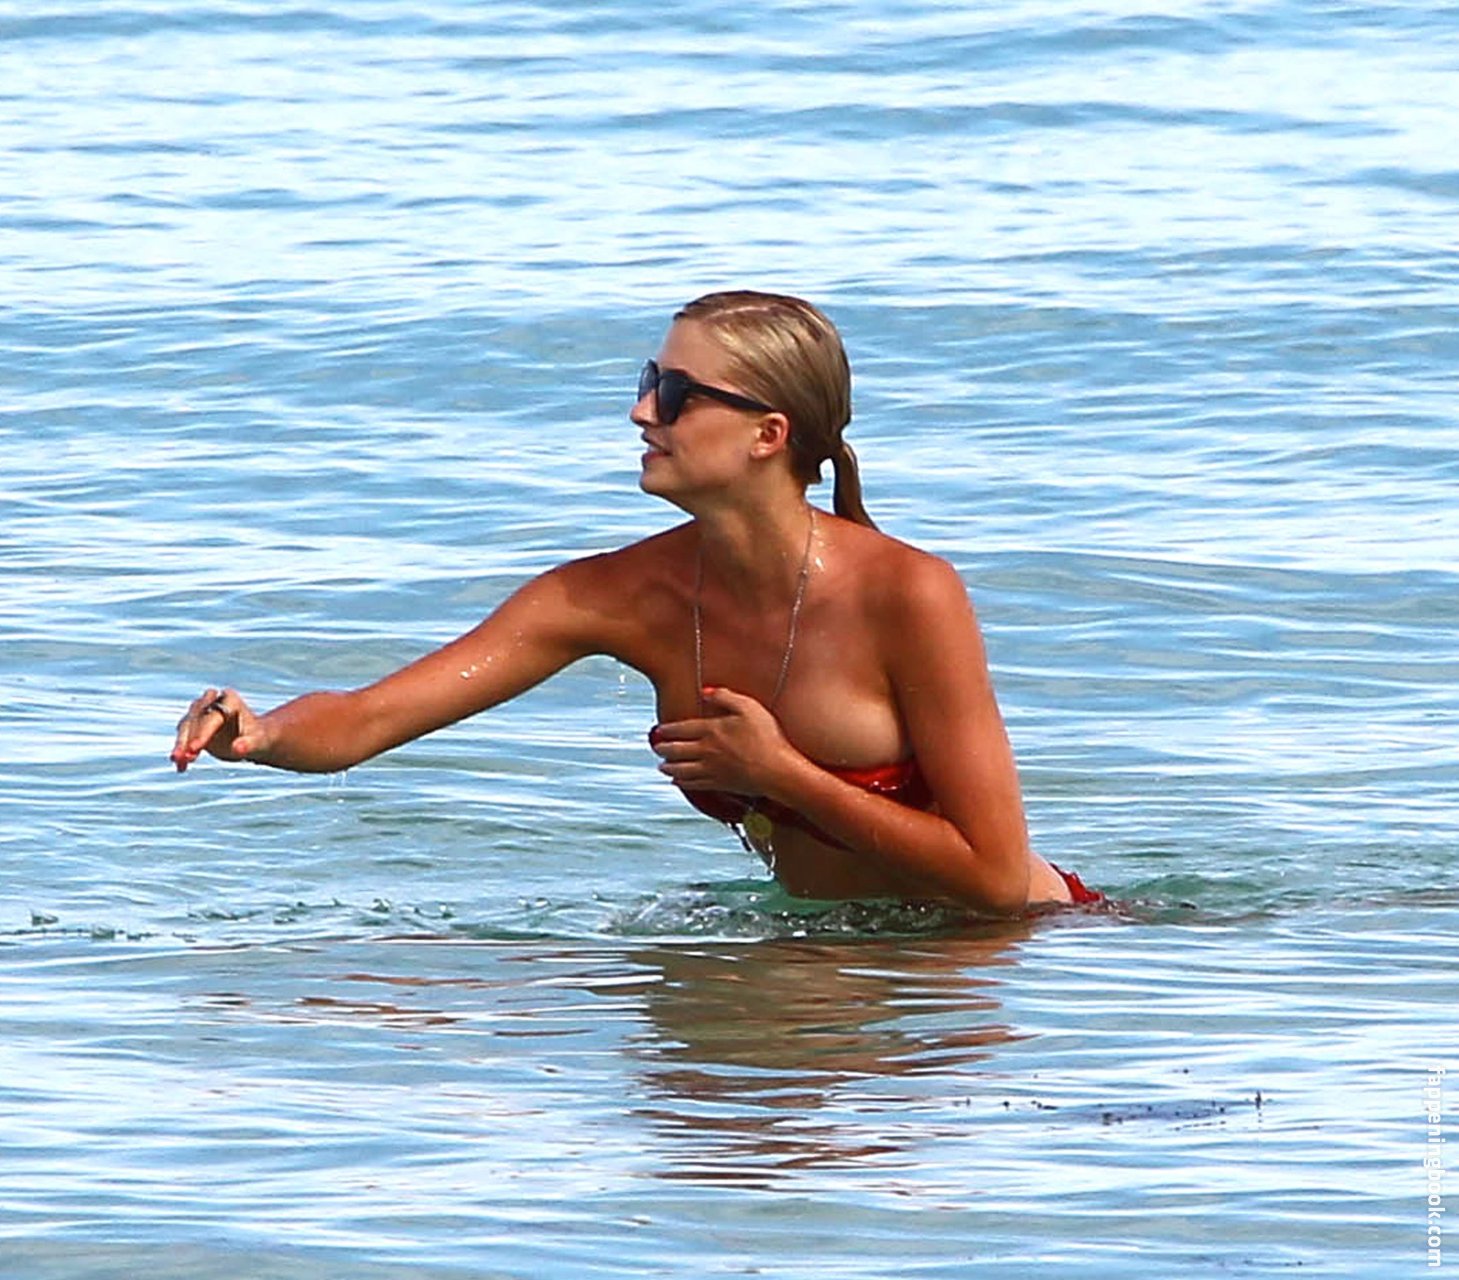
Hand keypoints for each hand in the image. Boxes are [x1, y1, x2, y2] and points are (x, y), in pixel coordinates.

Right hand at [171, 687, 266, 771]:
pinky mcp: (195, 725)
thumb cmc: (259, 739)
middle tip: (180, 757)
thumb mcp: (257, 742)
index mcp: (230, 700)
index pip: (212, 717)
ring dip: (180, 744)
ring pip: (185, 725)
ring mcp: (202, 712)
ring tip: (178, 761)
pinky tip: (181, 767)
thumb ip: (247, 745)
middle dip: (186, 738)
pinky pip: (183, 737)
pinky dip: (181, 751)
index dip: (202, 733)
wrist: (254, 741)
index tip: (194, 749)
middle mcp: (214, 702)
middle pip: (193, 718)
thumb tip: (237, 748)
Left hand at [649, 686, 797, 795]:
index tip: (659, 730)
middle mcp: (706, 750)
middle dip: (663, 749)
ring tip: (661, 766)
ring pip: (681, 769)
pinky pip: (693, 785)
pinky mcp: (718, 784)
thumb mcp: (749, 707)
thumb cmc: (767, 737)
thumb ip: (725, 696)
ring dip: (668, 767)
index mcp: (711, 730)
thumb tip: (705, 691)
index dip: (667, 730)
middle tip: (656, 748)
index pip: (681, 729)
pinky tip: (677, 782)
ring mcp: (711, 769)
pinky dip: (682, 783)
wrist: (776, 770)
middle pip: (676, 750)